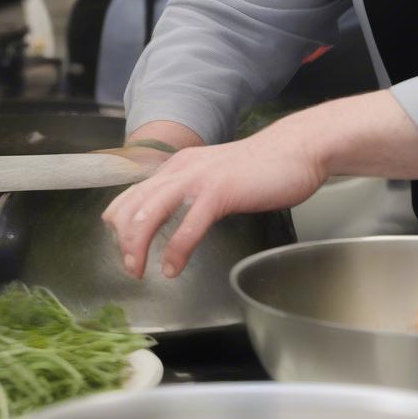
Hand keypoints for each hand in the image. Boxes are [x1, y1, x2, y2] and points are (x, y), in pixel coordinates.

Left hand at [101, 128, 326, 280]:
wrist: (297, 148)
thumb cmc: (262, 165)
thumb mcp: (216, 173)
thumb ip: (193, 188)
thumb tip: (174, 212)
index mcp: (179, 165)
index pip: (132, 193)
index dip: (120, 223)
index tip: (123, 247)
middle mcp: (182, 168)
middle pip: (133, 205)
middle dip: (123, 239)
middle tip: (129, 266)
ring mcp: (200, 179)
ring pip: (151, 213)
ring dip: (138, 245)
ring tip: (138, 270)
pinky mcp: (220, 191)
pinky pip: (188, 226)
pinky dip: (176, 250)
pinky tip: (174, 268)